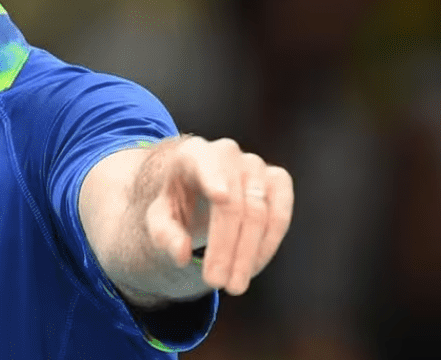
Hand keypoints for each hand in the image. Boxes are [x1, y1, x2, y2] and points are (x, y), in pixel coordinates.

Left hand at [144, 136, 292, 295]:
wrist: (199, 190)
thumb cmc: (177, 202)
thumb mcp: (159, 219)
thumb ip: (165, 234)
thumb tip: (182, 255)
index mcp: (193, 154)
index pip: (205, 163)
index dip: (214, 178)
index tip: (220, 197)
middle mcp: (228, 153)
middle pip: (235, 203)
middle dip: (226, 248)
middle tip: (214, 282)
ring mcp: (256, 165)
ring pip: (260, 212)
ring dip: (248, 253)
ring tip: (233, 285)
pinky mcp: (278, 180)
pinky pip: (280, 214)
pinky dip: (268, 244)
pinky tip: (252, 268)